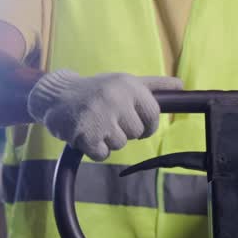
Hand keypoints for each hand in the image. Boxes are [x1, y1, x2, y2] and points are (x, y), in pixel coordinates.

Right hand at [27, 69, 183, 161]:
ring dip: (107, 140)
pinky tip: (86, 135)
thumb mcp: (125, 82)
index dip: (147, 126)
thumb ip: (154, 86)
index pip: (153, 115)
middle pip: (136, 133)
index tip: (138, 126)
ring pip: (120, 145)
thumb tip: (181, 84)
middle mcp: (116, 98)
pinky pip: (102, 155)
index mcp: (129, 85)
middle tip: (107, 120)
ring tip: (94, 124)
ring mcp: (100, 116)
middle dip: (123, 131)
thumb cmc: (97, 90)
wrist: (55, 95)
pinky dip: (95, 150)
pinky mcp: (85, 133)